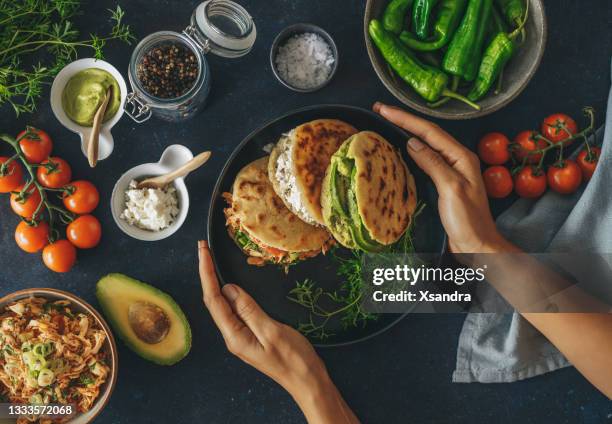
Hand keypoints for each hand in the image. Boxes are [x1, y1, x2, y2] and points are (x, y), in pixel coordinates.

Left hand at [198, 241, 358, 423]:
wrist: (308, 382)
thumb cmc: (294, 360)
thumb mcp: (272, 331)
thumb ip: (249, 310)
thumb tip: (229, 289)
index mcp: (234, 336)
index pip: (214, 300)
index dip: (206, 274)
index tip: (203, 252)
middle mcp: (233, 336)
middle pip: (214, 301)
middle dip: (206, 273)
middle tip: (203, 248)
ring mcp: (242, 336)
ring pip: (224, 305)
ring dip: (215, 281)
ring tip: (210, 260)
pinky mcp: (252, 334)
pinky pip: (236, 310)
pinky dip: (230, 293)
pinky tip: (231, 284)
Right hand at [373, 102, 507, 253]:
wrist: (477, 246)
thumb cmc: (468, 221)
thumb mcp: (451, 189)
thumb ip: (433, 163)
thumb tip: (412, 142)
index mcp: (461, 157)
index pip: (429, 131)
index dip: (405, 118)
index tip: (383, 109)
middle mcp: (456, 160)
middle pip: (427, 134)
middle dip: (403, 120)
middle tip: (380, 110)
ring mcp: (449, 171)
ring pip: (424, 145)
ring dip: (405, 132)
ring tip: (385, 123)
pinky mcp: (442, 183)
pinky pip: (423, 160)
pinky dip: (409, 151)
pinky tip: (398, 149)